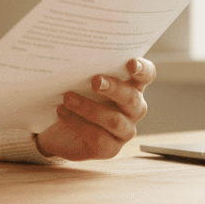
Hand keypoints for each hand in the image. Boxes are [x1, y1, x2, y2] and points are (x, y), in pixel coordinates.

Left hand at [34, 58, 155, 159]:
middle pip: (132, 98)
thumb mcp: (81, 80)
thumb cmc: (76, 96)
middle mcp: (133, 109)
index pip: (146, 75)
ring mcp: (124, 131)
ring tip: (68, 98)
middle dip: (114, 88)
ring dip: (90, 108)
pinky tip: (63, 113)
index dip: (143, 69)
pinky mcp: (110, 149)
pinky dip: (78, 124)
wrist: (58, 129)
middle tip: (95, 81)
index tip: (131, 64)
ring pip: (115, 120)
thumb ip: (87, 69)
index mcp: (131, 86)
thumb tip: (75, 54)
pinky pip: (98, 137)